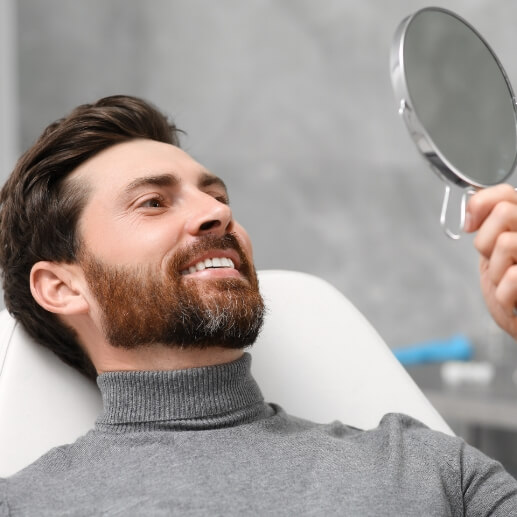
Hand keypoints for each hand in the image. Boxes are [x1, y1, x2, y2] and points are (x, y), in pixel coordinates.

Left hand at [465, 184, 516, 339]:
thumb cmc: (513, 288)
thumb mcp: (495, 251)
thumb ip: (488, 225)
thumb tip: (471, 214)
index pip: (505, 193)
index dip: (480, 206)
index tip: (471, 226)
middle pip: (504, 212)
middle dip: (486, 242)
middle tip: (495, 260)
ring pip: (506, 243)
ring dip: (496, 271)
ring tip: (507, 282)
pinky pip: (513, 276)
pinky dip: (504, 294)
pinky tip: (512, 299)